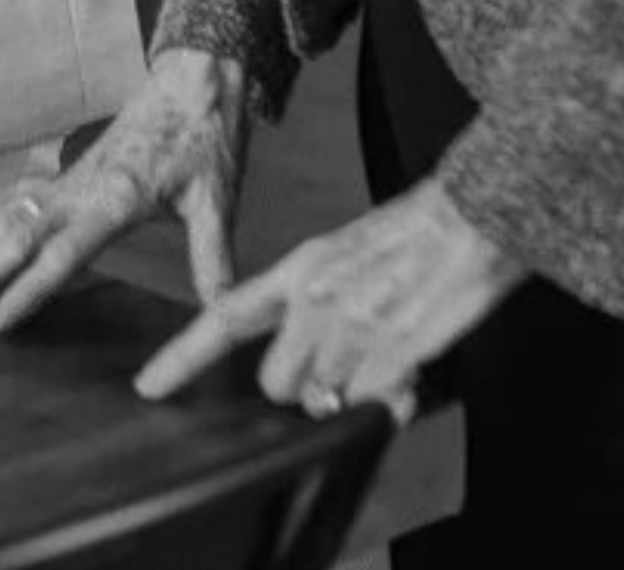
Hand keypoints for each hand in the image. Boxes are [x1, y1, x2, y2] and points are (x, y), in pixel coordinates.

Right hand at [0, 48, 251, 328]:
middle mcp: (82, 189)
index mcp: (116, 198)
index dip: (26, 290)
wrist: (194, 77)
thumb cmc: (207, 135)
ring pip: (6, 222)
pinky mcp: (71, 177)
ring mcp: (71, 181)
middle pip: (14, 238)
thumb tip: (220, 310)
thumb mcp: (218, 197)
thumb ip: (213, 256)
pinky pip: (17, 209)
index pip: (63, 254)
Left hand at [130, 175, 522, 419]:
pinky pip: (371, 406)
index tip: (150, 386)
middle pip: (276, 383)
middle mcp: (315, 299)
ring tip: (384, 351)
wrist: (473, 217)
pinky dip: (388, 400)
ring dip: (350, 392)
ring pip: (325, 399)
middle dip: (304, 388)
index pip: (225, 317)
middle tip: (342, 363)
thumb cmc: (419, 234)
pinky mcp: (391, 352)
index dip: (183, 357)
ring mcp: (351, 328)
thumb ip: (321, 307)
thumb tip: (321, 373)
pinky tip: (408, 366)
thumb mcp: (348, 254)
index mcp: (299, 268)